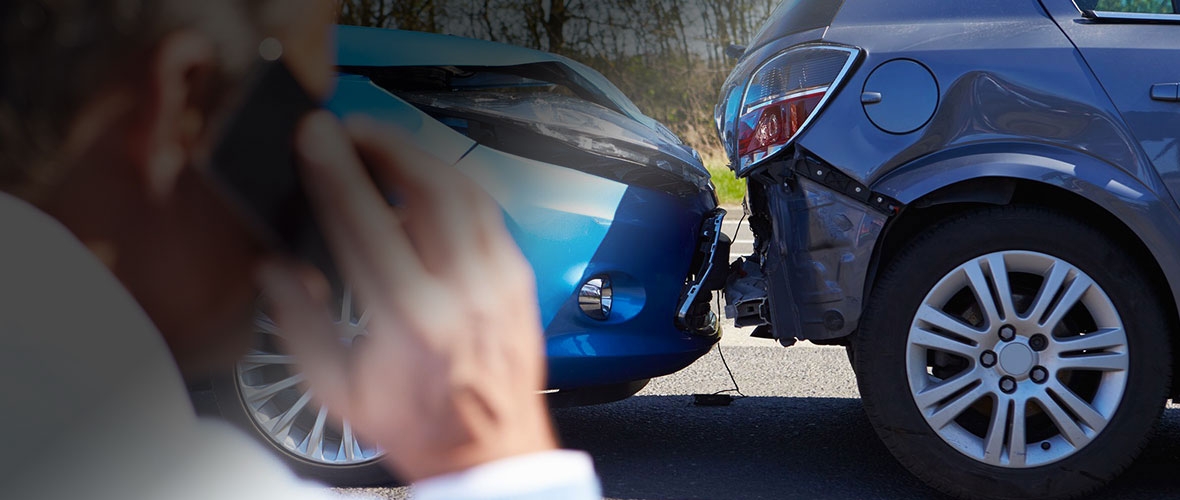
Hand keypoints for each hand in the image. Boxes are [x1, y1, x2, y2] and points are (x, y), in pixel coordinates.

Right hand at [257, 112, 556, 481]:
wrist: (491, 452)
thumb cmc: (418, 425)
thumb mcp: (338, 389)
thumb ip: (298, 322)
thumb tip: (272, 267)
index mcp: (411, 320)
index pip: (366, 222)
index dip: (335, 170)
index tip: (313, 136)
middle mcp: (463, 291)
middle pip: (429, 186)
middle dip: (385, 142)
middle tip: (349, 129)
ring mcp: (499, 280)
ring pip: (465, 190)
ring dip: (420, 155)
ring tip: (381, 145)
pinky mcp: (518, 276)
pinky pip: (486, 211)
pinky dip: (451, 186)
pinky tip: (422, 184)